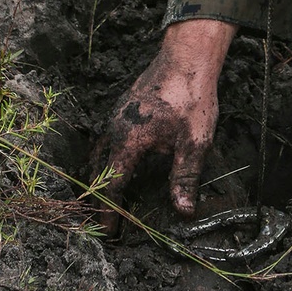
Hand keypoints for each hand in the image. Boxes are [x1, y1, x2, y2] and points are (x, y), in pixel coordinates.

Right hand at [90, 18, 235, 229]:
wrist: (187, 56)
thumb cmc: (192, 97)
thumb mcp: (194, 142)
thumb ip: (185, 177)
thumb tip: (183, 211)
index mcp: (128, 141)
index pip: (112, 185)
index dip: (109, 212)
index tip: (107, 234)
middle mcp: (114, 129)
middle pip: (98, 170)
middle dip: (98, 198)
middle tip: (102, 222)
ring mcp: (117, 115)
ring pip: (99, 152)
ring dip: (100, 176)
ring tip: (105, 197)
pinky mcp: (124, 108)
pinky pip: (106, 138)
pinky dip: (106, 157)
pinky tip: (118, 162)